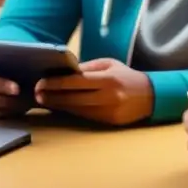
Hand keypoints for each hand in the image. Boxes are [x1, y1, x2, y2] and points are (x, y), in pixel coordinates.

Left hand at [35, 58, 152, 125]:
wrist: (150, 96)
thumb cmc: (126, 76)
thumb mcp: (108, 64)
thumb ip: (87, 68)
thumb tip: (64, 72)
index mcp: (108, 79)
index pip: (76, 82)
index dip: (56, 83)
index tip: (41, 83)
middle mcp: (108, 96)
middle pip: (73, 98)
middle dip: (53, 97)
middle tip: (37, 94)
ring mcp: (109, 111)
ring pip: (77, 110)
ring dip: (59, 106)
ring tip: (45, 101)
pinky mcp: (109, 122)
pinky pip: (85, 117)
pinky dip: (71, 112)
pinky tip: (60, 108)